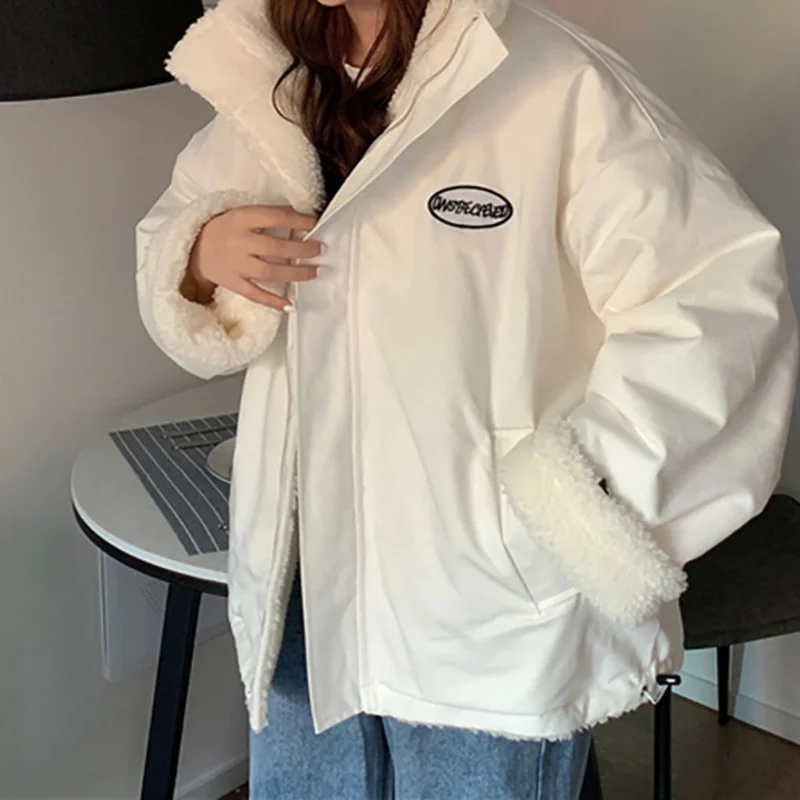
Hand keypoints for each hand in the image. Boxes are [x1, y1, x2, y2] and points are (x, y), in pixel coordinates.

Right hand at [184, 205, 321, 309]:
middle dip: (302, 250)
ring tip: (315, 271)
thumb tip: (300, 217)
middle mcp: (239, 242)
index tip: (316, 223)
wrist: (194, 248)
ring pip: (269, 271)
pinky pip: (255, 294)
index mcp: (241, 218)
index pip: (275, 217)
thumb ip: (267, 215)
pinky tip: (290, 305)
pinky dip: (272, 301)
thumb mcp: (241, 213)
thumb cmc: (225, 228)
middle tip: (320, 250)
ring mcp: (235, 264)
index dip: (298, 220)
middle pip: (275, 248)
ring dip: (295, 273)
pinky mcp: (232, 283)